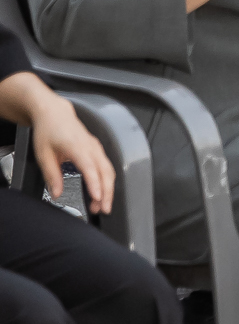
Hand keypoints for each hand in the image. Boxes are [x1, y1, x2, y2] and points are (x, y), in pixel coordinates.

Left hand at [22, 84, 114, 215]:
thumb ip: (51, 175)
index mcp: (77, 147)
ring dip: (108, 188)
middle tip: (104, 209)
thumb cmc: (49, 130)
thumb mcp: (43, 155)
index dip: (95, 184)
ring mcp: (96, 147)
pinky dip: (107, 180)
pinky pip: (107, 166)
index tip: (97, 198)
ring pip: (109, 170)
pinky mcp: (97, 150)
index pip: (90, 168)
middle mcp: (91, 147)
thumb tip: (57, 193)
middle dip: (107, 192)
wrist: (55, 114)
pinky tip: (102, 191)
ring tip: (102, 205)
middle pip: (106, 171)